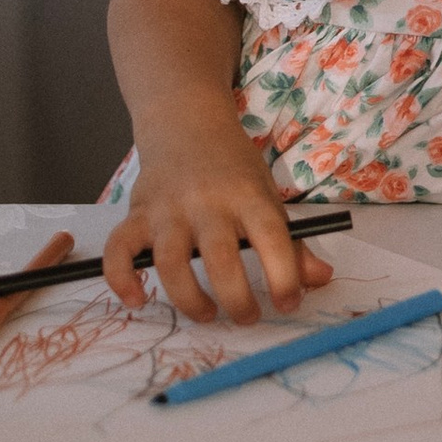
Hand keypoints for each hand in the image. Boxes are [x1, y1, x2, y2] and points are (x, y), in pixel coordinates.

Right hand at [102, 123, 332, 323]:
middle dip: (237, 299)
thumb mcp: (268, 195)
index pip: (271, 239)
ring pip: (170, 262)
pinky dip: (121, 280)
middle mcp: (207, 202)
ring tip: (207, 314)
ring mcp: (167, 209)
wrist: (186, 123)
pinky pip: (120, 251)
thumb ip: (292, 242)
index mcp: (248, 196)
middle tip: (247, 318)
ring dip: (189, 299)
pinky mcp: (137, 214)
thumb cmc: (233, 170)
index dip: (284, 277)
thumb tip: (321, 279)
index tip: (289, 304)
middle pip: (220, 259)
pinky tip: (138, 299)